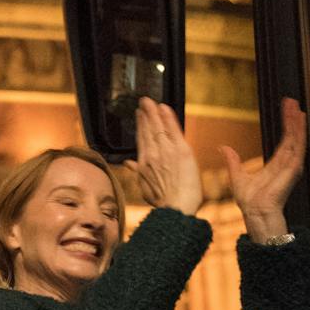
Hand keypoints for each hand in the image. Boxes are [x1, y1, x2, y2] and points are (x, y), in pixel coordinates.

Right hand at [126, 98, 203, 216]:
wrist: (176, 208)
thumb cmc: (163, 202)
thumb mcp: (145, 188)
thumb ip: (137, 172)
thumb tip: (128, 163)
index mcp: (144, 163)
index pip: (142, 139)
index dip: (140, 125)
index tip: (140, 115)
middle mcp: (152, 155)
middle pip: (148, 130)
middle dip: (145, 114)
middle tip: (144, 101)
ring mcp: (166, 152)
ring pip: (158, 127)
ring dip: (154, 112)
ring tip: (151, 101)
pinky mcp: (181, 151)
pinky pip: (172, 130)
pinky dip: (168, 118)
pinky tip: (164, 107)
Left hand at [222, 97, 306, 243]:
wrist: (255, 213)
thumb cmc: (249, 201)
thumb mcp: (237, 176)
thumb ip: (233, 161)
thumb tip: (224, 148)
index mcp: (276, 164)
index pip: (284, 140)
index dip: (286, 125)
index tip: (285, 109)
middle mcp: (287, 163)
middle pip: (292, 136)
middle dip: (292, 118)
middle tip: (291, 101)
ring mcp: (291, 165)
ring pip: (296, 139)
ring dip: (296, 123)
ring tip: (296, 107)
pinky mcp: (293, 168)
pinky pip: (297, 147)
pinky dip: (299, 134)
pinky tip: (299, 122)